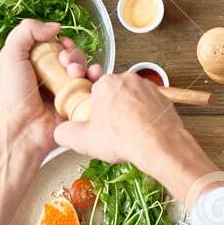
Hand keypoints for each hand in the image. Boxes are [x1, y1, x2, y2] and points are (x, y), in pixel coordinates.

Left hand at [0, 19, 100, 162]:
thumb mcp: (11, 55)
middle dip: (73, 54)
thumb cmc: (14, 96)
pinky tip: (91, 77)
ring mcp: (66, 90)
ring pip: (84, 68)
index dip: (61, 42)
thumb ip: (27, 31)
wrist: (24, 128)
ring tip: (74, 73)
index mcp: (35, 64)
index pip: (55, 45)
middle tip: (65, 62)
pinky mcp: (79, 102)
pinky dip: (96, 77)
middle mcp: (52, 76)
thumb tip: (54, 26)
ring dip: (83, 65)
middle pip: (72, 55)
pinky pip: (93, 85)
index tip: (60, 44)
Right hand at [53, 73, 218, 204]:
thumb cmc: (125, 139)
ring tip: (128, 133)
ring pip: (131, 99)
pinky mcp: (162, 97)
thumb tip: (61, 132)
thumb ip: (64, 133)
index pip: (93, 92)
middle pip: (113, 94)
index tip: (97, 124)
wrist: (161, 145)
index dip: (93, 111)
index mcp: (105, 83)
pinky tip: (142, 131)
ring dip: (128, 113)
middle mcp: (127, 79)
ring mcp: (148, 86)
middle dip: (111, 111)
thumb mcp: (83, 141)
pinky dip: (144, 116)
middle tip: (112, 131)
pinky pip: (147, 104)